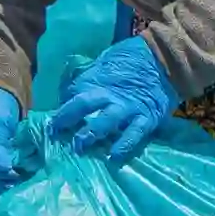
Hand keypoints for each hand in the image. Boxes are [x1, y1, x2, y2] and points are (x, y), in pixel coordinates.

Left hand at [48, 37, 177, 165]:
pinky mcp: (146, 118)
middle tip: (55, 133)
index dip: (60, 110)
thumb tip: (70, 91)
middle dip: (67, 118)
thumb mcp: (105, 62)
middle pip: (83, 104)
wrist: (164, 58)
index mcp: (97, 80)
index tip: (49, 124)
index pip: (72, 95)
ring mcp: (127, 108)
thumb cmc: (132, 59)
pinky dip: (123, 145)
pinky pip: (133, 134)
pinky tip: (113, 157)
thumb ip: (89, 77)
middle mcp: (108, 94)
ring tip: (80, 146)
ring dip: (91, 134)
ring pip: (105, 121)